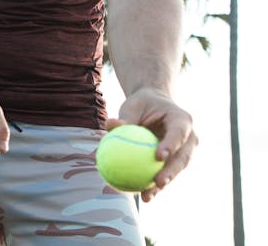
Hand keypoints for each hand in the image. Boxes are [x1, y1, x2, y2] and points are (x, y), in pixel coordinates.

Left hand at [109, 87, 197, 201]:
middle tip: (158, 182)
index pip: (179, 133)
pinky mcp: (176, 161)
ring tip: (148, 196)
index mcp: (182, 119)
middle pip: (182, 157)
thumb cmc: (142, 104)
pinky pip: (166, 173)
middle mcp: (189, 137)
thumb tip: (110, 125)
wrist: (154, 106)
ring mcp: (185, 151)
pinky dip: (155, 184)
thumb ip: (125, 117)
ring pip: (176, 170)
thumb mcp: (132, 106)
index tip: (158, 156)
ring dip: (163, 184)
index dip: (171, 145)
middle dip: (172, 171)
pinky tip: (142, 195)